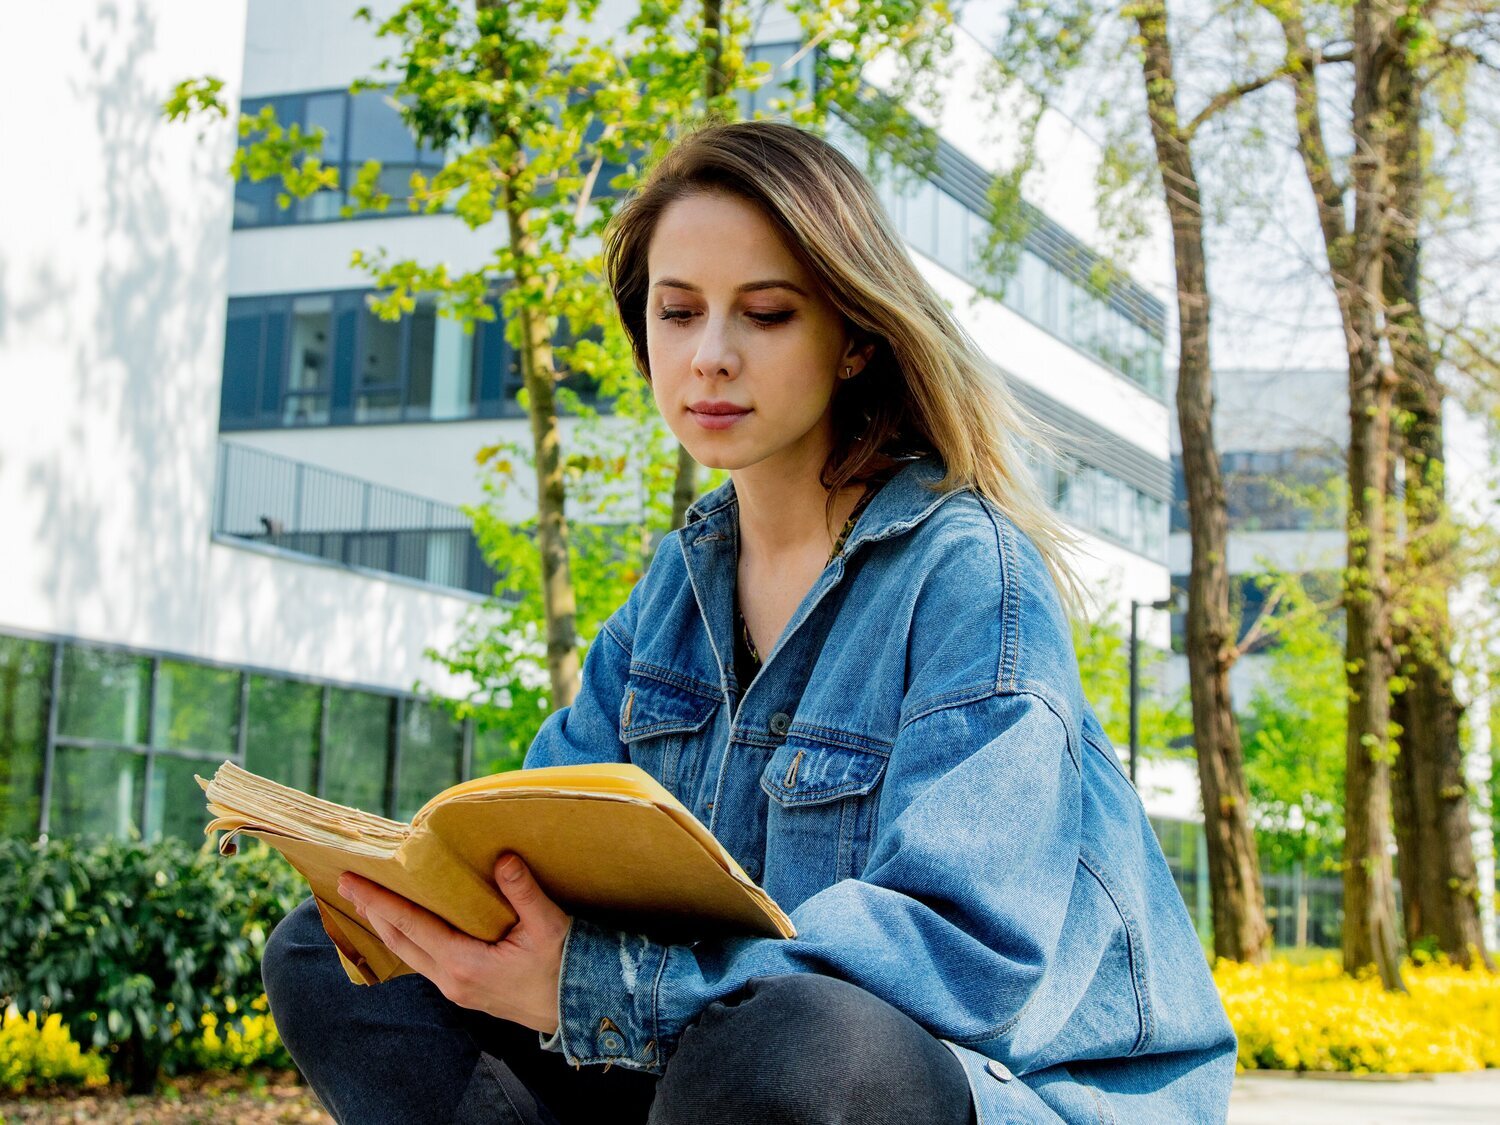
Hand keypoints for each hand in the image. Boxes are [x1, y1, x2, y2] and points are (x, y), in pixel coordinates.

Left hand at [337, 854, 569, 1035]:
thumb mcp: (548, 926)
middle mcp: (451, 980)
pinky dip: (408, 939)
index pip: (410, 925)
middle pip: (399, 942)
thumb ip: (524, 892)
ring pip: (408, 955)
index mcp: (464, 963)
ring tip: (370, 902)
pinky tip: (408, 926)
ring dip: (388, 927)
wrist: (577, 1009)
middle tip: (348, 884)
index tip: (351, 881)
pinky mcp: (464, 990)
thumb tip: (503, 858)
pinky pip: (424, 961)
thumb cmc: (563, 966)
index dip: (378, 901)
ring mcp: (456, 989)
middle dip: (372, 912)